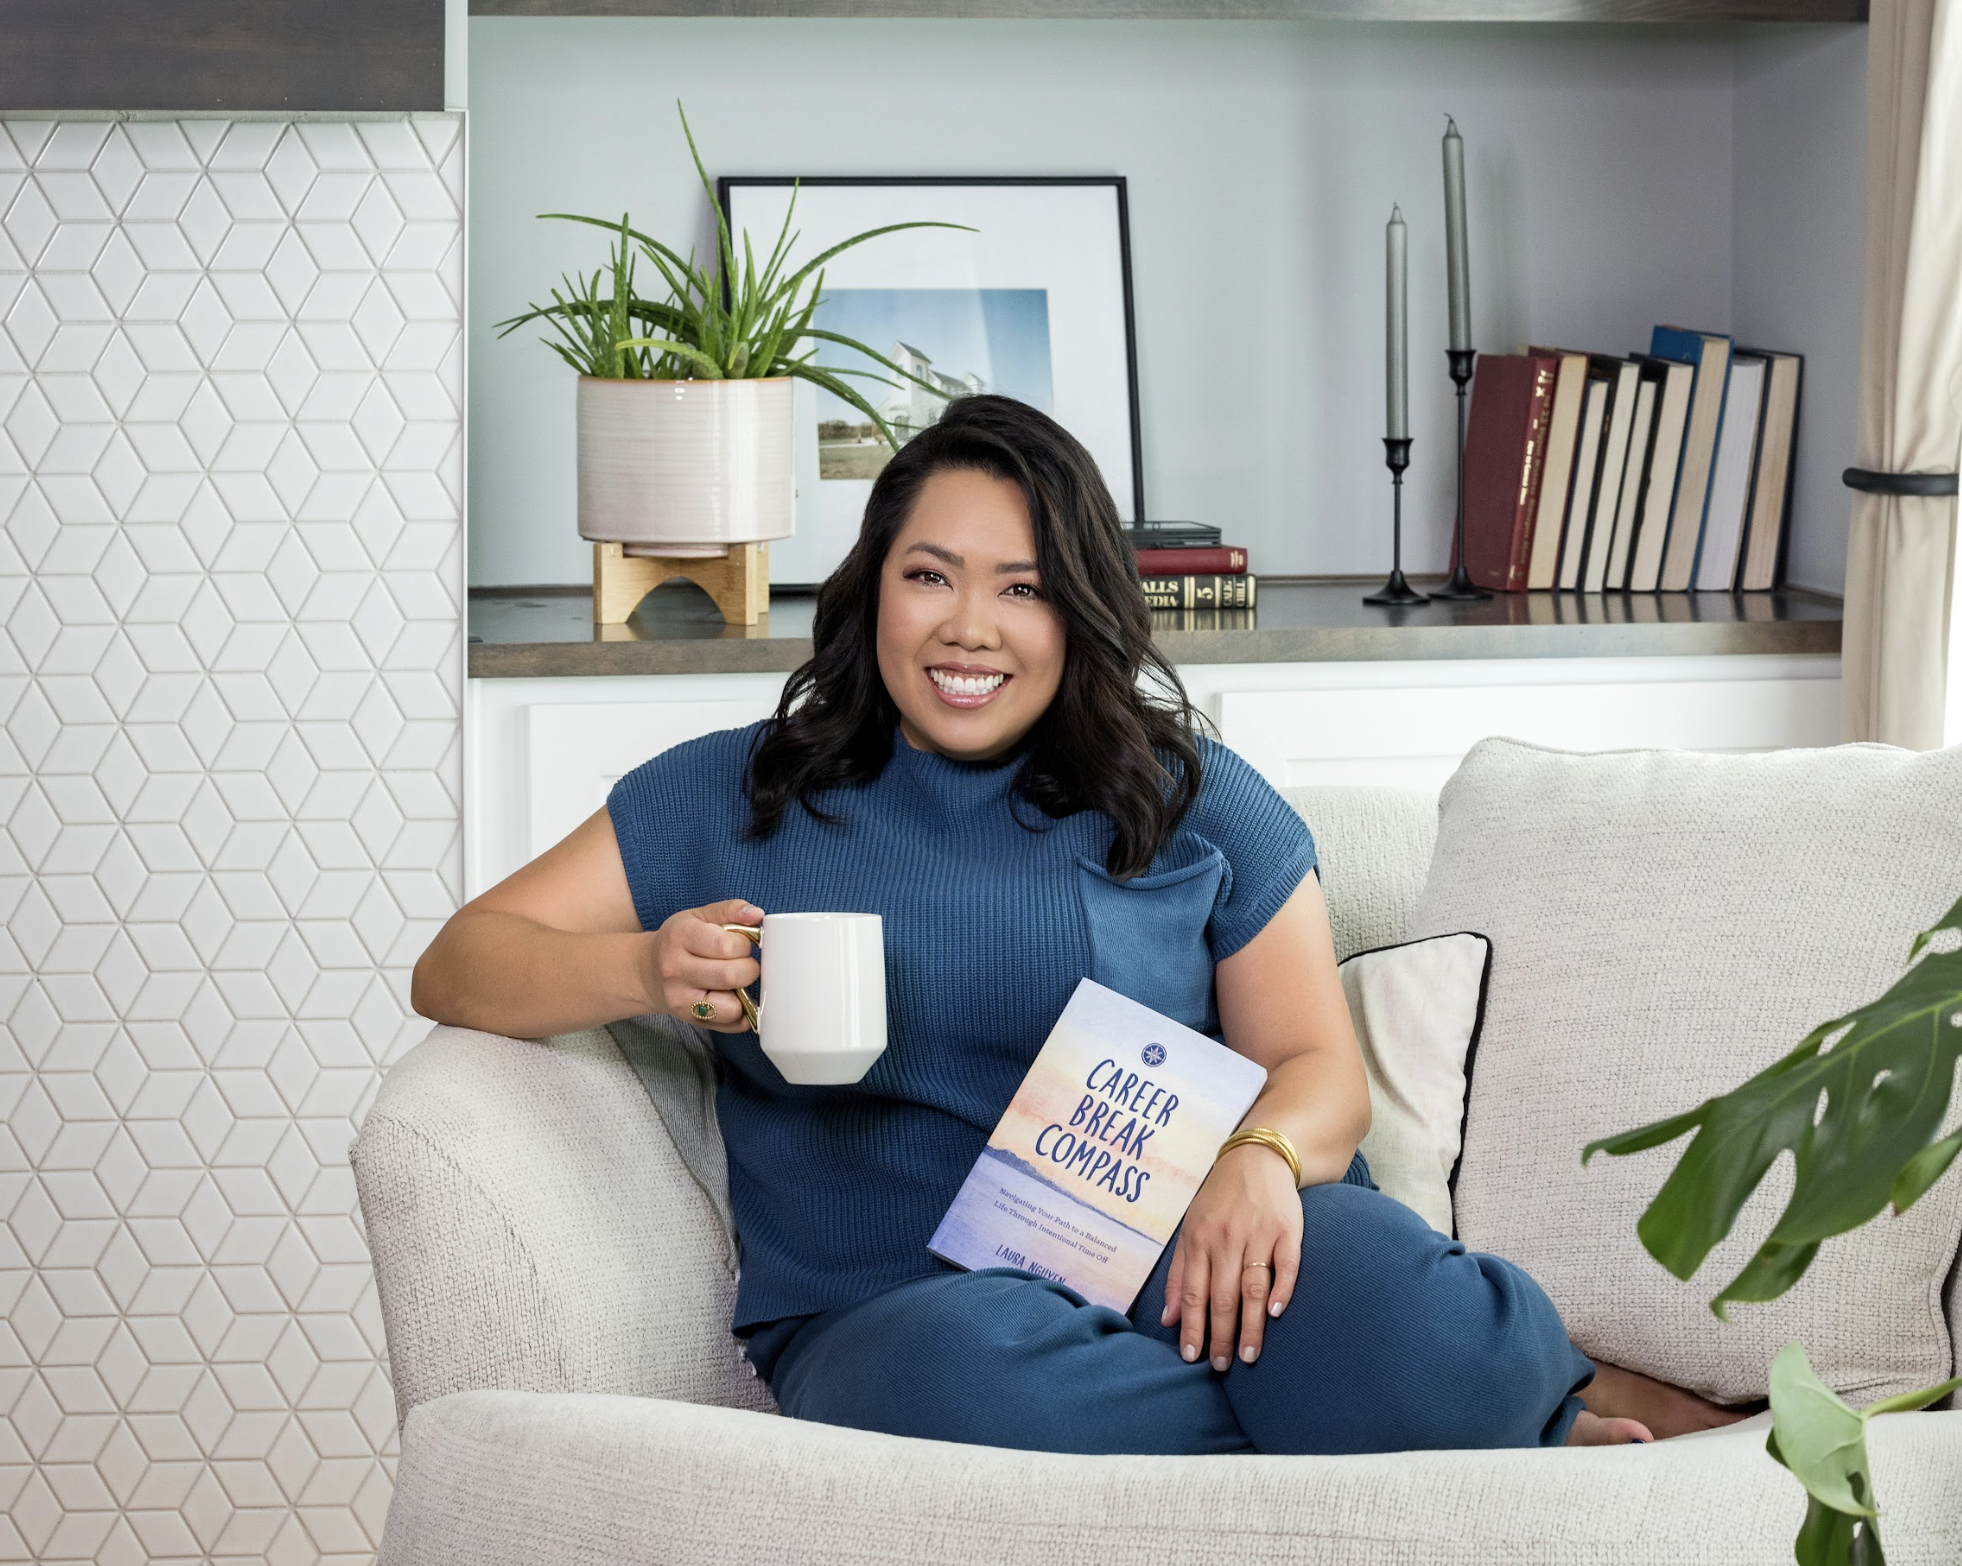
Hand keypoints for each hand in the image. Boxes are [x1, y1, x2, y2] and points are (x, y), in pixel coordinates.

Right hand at [647, 899, 762, 1032]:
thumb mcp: (699, 916)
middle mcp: (676, 971)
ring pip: (732, 1007)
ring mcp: (682, 1001)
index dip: (744, 944)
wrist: (646, 972)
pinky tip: (732, 998)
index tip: (741, 944)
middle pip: (731, 976)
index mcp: (680, 937)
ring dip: (744, 994)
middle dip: (749, 968)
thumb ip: (730, 910)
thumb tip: (757, 915)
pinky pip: (732, 1025)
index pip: (726, 945)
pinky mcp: (691, 1022)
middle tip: (743, 963)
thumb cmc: (679, 941)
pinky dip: (742, 1013)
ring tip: (736, 982)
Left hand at [1160, 1142, 1301, 1370]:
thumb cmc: (1219, 1201)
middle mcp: (1226, 1239)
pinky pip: (1286, 1264)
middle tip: (1222, 1366)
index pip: (1194, 1293)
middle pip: (1222, 1296)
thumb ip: (1180, 1275)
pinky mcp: (1287, 1230)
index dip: (1192, 1327)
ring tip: (1249, 1356)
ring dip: (1251, 1325)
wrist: (1257, 1158)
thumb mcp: (1190, 1230)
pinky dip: (1282, 1289)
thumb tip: (1169, 1320)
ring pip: (1252, 1287)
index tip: (1192, 1357)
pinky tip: (1276, 1314)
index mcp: (1199, 1240)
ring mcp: (1258, 1234)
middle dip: (1220, 1335)